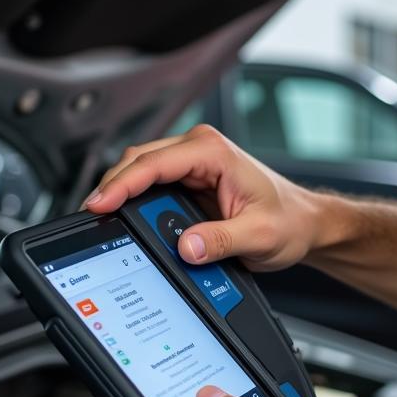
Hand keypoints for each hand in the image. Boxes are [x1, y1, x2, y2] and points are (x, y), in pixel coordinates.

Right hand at [85, 124, 324, 270]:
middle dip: (112, 187)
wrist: (304, 223)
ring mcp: (192, 163)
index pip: (154, 163)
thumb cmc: (289, 221)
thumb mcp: (259, 236)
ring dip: (121, 193)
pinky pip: (151, 185)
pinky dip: (134, 200)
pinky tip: (124, 218)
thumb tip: (186, 247)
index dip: (121, 184)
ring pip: (140, 170)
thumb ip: (221, 241)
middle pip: (138, 161)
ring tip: (104, 220)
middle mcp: (200, 149)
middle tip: (92, 217)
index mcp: (214, 152)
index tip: (99, 204)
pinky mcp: (189, 180)